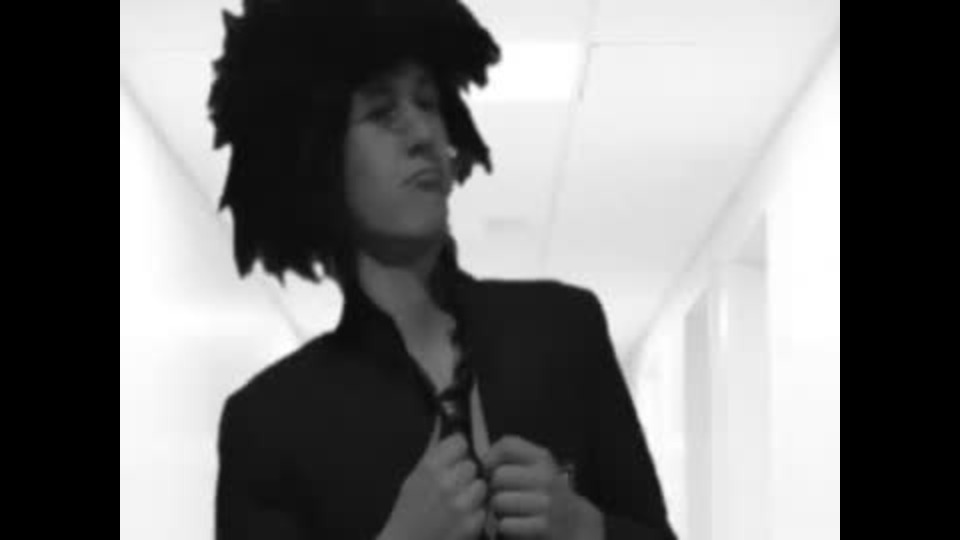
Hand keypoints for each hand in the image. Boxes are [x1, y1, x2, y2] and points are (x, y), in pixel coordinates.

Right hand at [380, 421, 487, 539]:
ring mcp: (460, 505)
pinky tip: (460, 518)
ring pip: (482, 485)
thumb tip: (444, 424)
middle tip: (455, 487)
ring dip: (474, 493)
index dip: (458, 451)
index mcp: (430, 468)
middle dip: (466, 474)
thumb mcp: (413, 480)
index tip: (454, 459)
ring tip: (458, 503)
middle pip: (473, 463)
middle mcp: (446, 483)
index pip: (459, 442)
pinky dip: (476, 513)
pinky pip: (484, 508)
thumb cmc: (408, 515)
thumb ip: (433, 454)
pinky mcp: (471, 524)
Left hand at [483, 436, 602, 539]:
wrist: (573, 522)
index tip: (492, 469)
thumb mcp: (535, 466)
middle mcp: (546, 477)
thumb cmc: (543, 492)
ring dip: (497, 509)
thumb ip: (510, 456)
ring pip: (498, 501)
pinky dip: (505, 526)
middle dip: (493, 488)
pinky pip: (505, 524)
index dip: (491, 458)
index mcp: (542, 458)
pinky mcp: (543, 526)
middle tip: (502, 495)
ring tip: (509, 510)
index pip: (507, 445)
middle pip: (498, 476)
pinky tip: (515, 524)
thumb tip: (482, 462)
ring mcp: (546, 502)